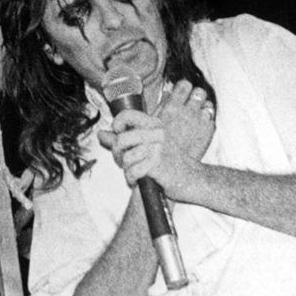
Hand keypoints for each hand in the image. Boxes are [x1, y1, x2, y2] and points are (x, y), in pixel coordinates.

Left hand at [97, 80, 214, 199]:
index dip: (117, 126)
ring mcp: (156, 148)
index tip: (120, 135)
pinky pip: (132, 172)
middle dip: (118, 155)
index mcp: (155, 124)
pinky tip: (139, 180)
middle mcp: (156, 133)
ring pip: (125, 158)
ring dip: (127, 169)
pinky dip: (132, 179)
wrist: (194, 179)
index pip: (126, 115)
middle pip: (121, 140)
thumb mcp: (150, 145)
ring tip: (135, 172)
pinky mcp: (156, 164)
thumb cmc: (171, 163)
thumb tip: (100, 134)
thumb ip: (124, 137)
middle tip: (125, 162)